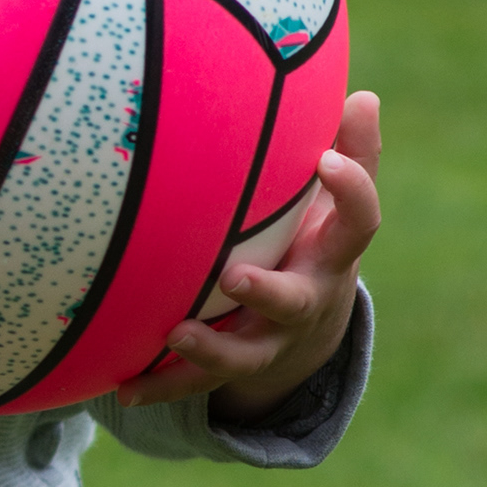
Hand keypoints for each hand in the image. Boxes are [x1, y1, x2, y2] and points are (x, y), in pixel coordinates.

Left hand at [117, 90, 381, 415]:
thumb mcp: (335, 203)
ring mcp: (269, 340)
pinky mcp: (233, 365)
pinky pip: (195, 383)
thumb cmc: (314, 240)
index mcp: (332, 254)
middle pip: (295, 303)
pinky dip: (160, 387)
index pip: (357, 225)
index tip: (327, 160)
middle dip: (266, 293)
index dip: (350, 193)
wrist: (309, 329)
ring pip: (245, 355)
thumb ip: (350, 154)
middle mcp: (305, 301)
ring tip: (175, 334)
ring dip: (210, 350)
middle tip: (232, 276)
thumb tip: (364, 96)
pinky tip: (122, 390)